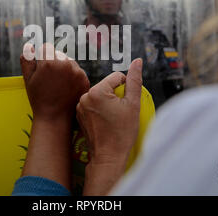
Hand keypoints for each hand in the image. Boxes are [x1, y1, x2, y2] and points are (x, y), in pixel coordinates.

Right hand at [21, 42, 89, 121]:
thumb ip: (27, 60)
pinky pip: (77, 71)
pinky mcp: (85, 79)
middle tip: (50, 79)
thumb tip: (28, 45)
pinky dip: (72, 76)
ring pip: (69, 62)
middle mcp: (65, 64)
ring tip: (58, 85)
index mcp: (49, 62)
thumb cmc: (39, 99)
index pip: (47, 47)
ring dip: (64, 68)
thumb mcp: (28, 80)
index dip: (42, 57)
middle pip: (59, 54)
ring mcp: (77, 72)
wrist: (55, 118)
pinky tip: (66, 88)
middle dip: (54, 62)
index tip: (41, 69)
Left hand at [76, 58, 142, 194]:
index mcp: (97, 91)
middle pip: (107, 86)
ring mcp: (80, 106)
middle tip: (120, 114)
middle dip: (116, 96)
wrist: (109, 156)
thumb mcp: (133, 104)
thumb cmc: (122, 133)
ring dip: (108, 103)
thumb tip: (138, 61)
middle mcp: (85, 96)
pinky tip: (105, 122)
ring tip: (112, 119)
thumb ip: (135, 80)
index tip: (126, 105)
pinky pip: (93, 105)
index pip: (117, 77)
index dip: (126, 89)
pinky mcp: (79, 115)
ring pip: (100, 95)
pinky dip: (100, 110)